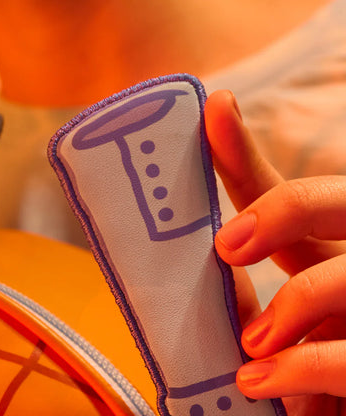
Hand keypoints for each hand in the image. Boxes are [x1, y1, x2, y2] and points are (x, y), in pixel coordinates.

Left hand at [205, 90, 345, 415]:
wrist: (335, 407)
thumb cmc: (300, 361)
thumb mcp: (268, 321)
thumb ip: (239, 295)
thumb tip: (207, 261)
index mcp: (315, 248)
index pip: (274, 188)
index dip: (240, 148)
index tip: (214, 108)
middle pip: (332, 201)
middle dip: (284, 210)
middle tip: (227, 245)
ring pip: (345, 273)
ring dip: (295, 302)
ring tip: (250, 343)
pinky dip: (304, 366)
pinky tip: (257, 379)